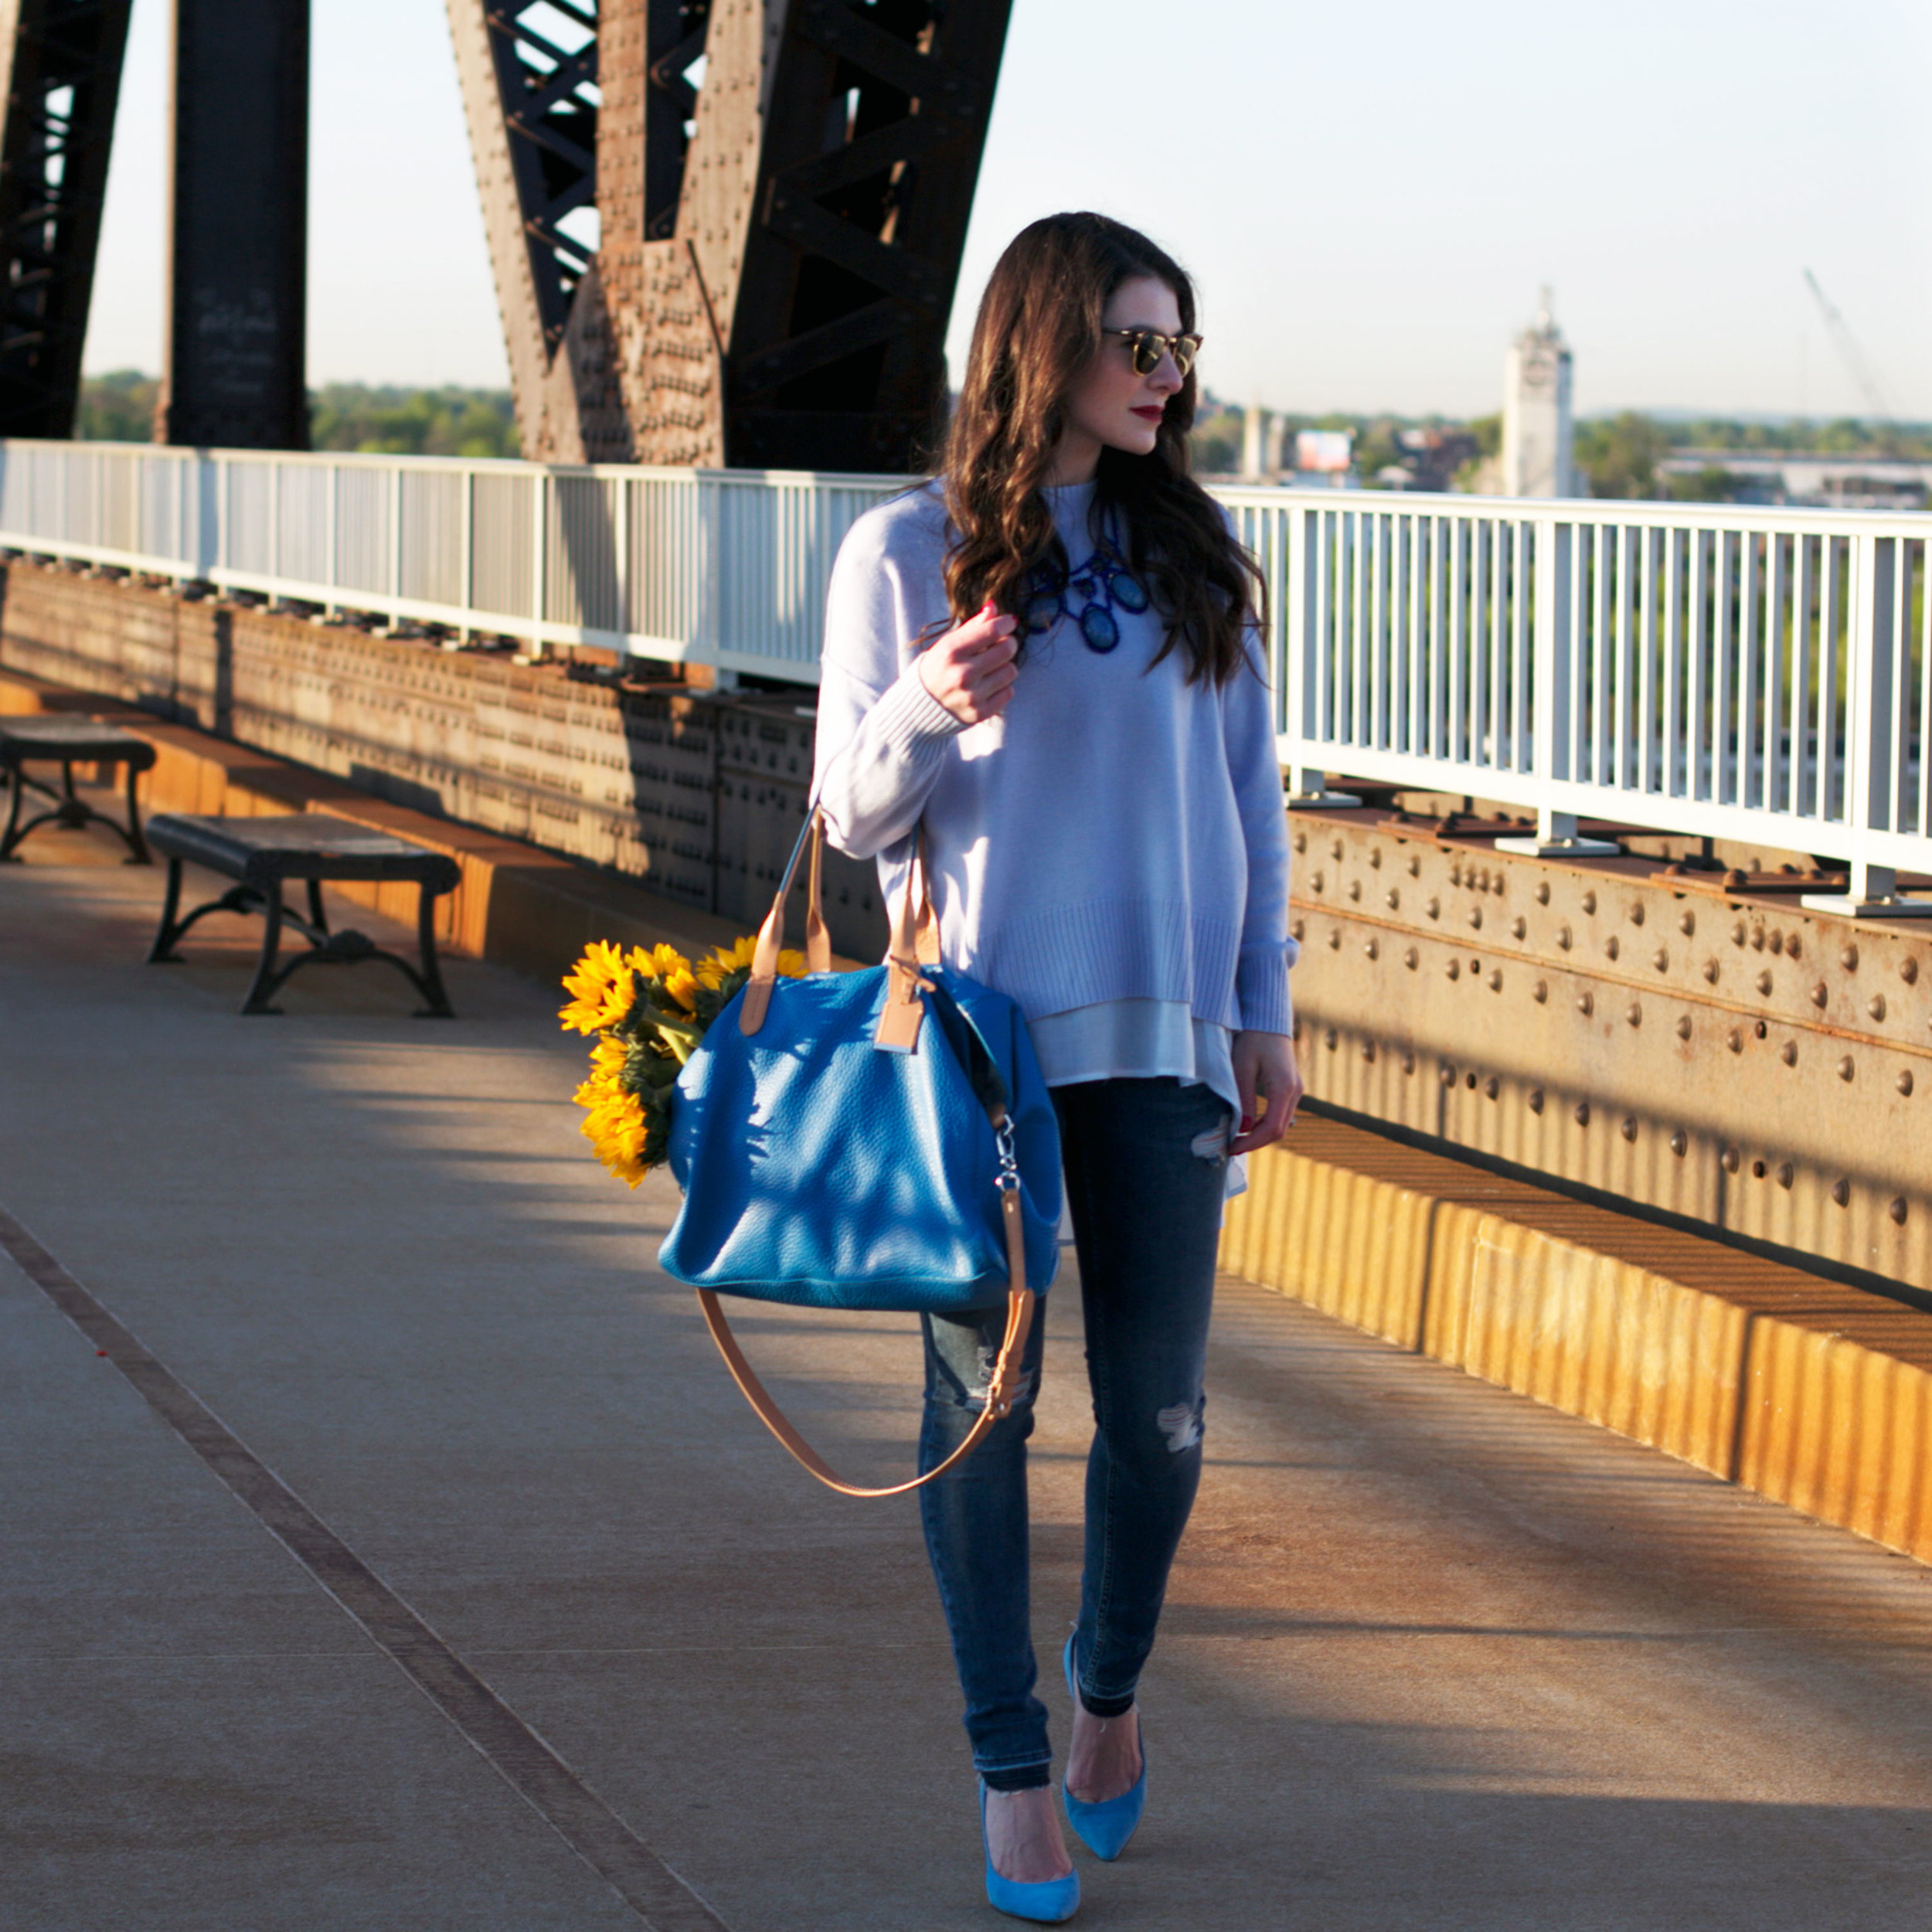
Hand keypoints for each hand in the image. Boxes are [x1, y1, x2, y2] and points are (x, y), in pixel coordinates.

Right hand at [918, 599, 1018, 725]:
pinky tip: (988, 686)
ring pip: (1010, 671)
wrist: (921, 705)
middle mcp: (961, 674)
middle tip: (1003, 644)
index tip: (1010, 622)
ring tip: (991, 668)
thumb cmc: (939, 667)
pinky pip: (1008, 692)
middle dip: (1009, 643)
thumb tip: (994, 608)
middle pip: (1006, 650)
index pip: (991, 631)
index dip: (1006, 623)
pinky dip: (1002, 687)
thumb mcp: (948, 643)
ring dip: (1005, 666)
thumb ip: (973, 626)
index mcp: (951, 652)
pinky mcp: (979, 713)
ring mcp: (971, 696)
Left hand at [1229, 1030, 1301, 1154]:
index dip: (1251, 1142)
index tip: (1231, 1147)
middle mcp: (1296, 1092)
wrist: (1268, 1021)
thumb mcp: (1241, 1068)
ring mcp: (1296, 1090)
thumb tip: (1242, 1129)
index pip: (1272, 1128)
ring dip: (1260, 1135)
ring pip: (1281, 1124)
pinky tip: (1247, 1125)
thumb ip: (1242, 1098)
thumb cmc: (1252, 1039)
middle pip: (1279, 1130)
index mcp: (1284, 1088)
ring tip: (1236, 1139)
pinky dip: (1264, 1124)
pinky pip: (1280, 1114)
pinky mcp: (1291, 1088)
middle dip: (1255, 1142)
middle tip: (1231, 1147)